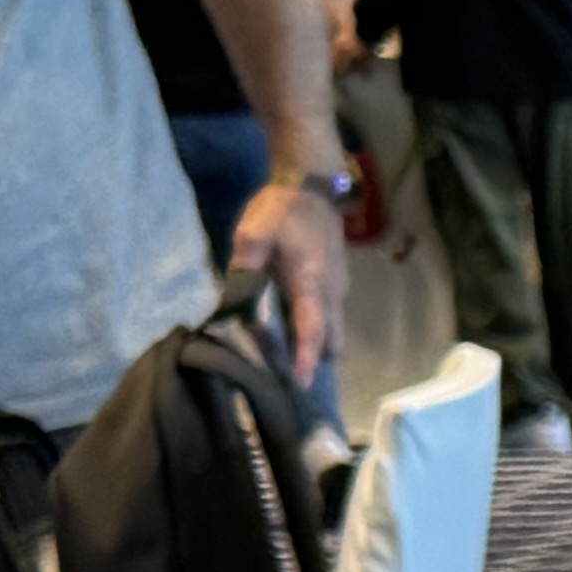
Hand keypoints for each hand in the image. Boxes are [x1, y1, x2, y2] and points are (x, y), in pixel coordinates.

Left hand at [225, 166, 346, 380]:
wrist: (312, 186)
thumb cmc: (283, 209)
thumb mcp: (255, 229)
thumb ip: (246, 260)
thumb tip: (234, 292)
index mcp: (311, 284)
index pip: (313, 329)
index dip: (307, 359)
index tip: (302, 384)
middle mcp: (331, 292)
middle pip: (333, 340)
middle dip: (317, 360)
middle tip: (291, 375)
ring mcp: (337, 288)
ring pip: (335, 330)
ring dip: (318, 346)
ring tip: (289, 357)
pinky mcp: (336, 283)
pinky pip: (332, 317)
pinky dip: (318, 330)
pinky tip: (295, 328)